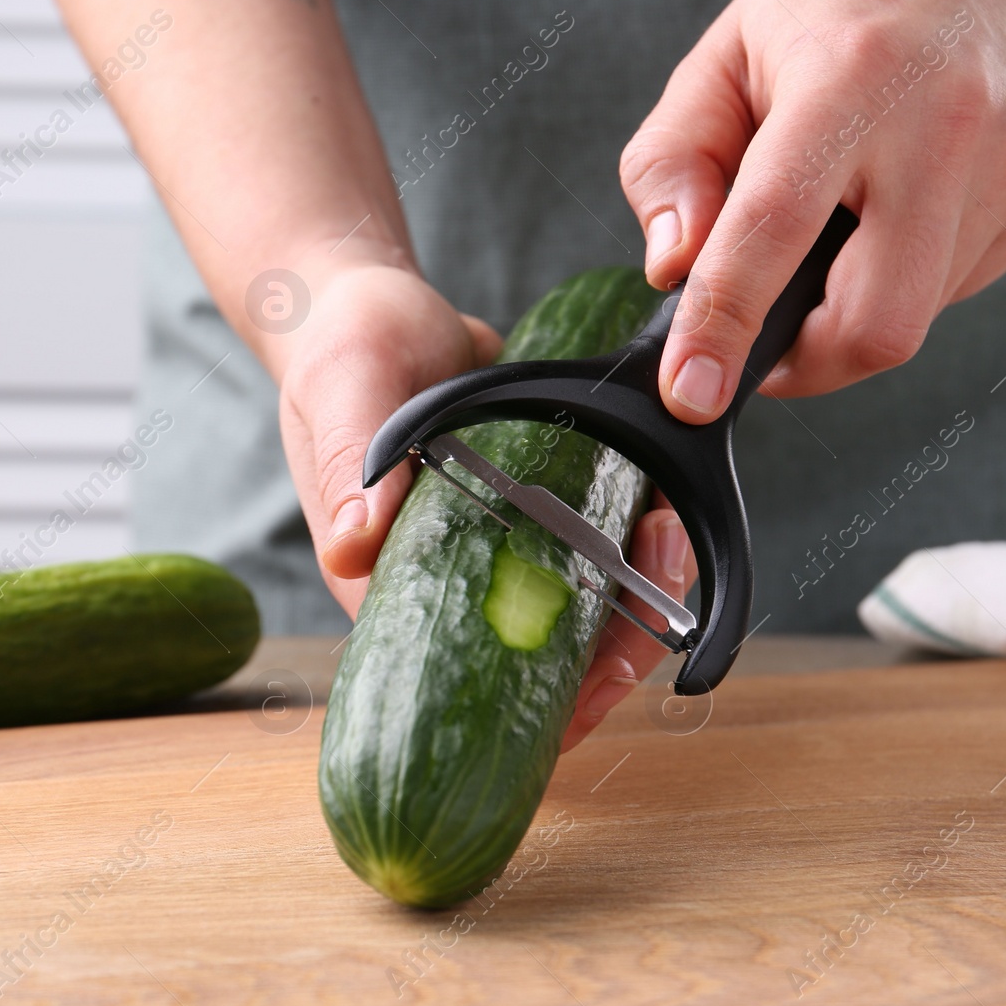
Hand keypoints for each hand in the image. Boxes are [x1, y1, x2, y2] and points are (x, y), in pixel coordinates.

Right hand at [277, 259, 696, 747]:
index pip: (462, 680)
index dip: (536, 703)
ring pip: (571, 616)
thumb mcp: (344, 390)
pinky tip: (657, 514)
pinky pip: (584, 555)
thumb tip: (353, 546)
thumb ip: (350, 464)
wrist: (368, 303)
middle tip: (656, 570)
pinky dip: (629, 546)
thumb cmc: (342, 346)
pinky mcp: (522, 517)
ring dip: (635, 595)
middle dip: (610, 645)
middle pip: (532, 664)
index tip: (601, 673)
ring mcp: (486, 553)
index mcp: (387, 581)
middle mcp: (441, 581)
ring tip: (663, 533)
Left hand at [620, 0, 1005, 413]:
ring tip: (843, 224)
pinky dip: (907, 278)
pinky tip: (899, 209)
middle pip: (876, 325)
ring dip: (854, 307)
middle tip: (764, 340)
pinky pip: (957, 288)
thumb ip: (672, 163)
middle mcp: (945, 124)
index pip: (776, 229)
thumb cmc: (836, 6)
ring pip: (916, 319)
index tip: (694, 392)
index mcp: (850, 79)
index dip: (726, 324)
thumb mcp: (721, 60)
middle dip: (807, 364)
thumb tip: (675, 270)